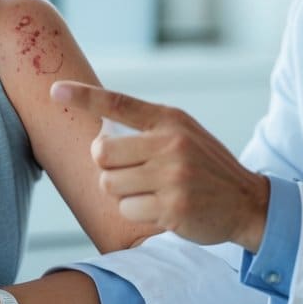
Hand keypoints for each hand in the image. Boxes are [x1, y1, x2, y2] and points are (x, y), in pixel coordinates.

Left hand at [50, 80, 269, 249]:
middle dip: (108, 167)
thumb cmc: (205, 168)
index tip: (56, 90)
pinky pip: (127, 210)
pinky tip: (162, 209)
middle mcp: (170, 143)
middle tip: (131, 173)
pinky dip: (137, 213)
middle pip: (101, 154)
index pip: (119, 103)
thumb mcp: (183, 135)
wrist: (247, 201)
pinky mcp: (173, 207)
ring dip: (123, 194)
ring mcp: (172, 176)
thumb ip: (146, 129)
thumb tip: (99, 136)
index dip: (84, 96)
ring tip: (152, 192)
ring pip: (110, 185)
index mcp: (170, 120)